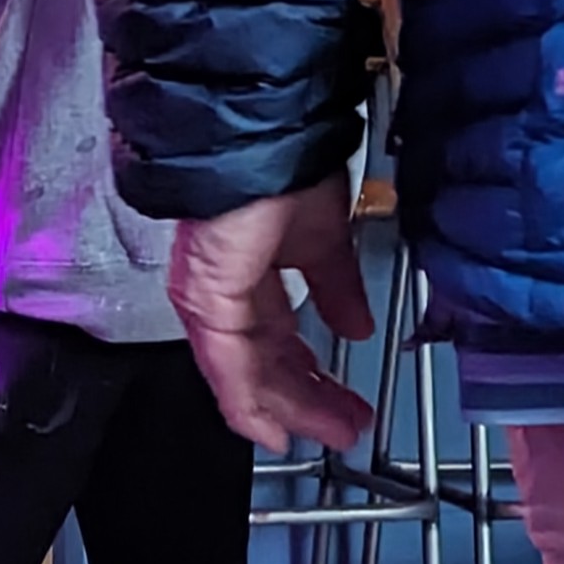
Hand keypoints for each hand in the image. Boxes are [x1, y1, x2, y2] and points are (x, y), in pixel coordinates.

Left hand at [169, 180, 375, 453]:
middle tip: (345, 424)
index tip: (338, 403)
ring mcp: (210, 296)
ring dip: (290, 408)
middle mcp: (223, 289)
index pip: (275, 339)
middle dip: (307, 398)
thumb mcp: (325, 239)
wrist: (266, 132)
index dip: (307, 375)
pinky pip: (225, 366)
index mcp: (248, 271)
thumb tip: (358, 323)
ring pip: (245, 374)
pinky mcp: (206, 299)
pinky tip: (273, 428)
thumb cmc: (287, 163)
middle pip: (263, 363)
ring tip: (331, 431)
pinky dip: (248, 402)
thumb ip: (338, 288)